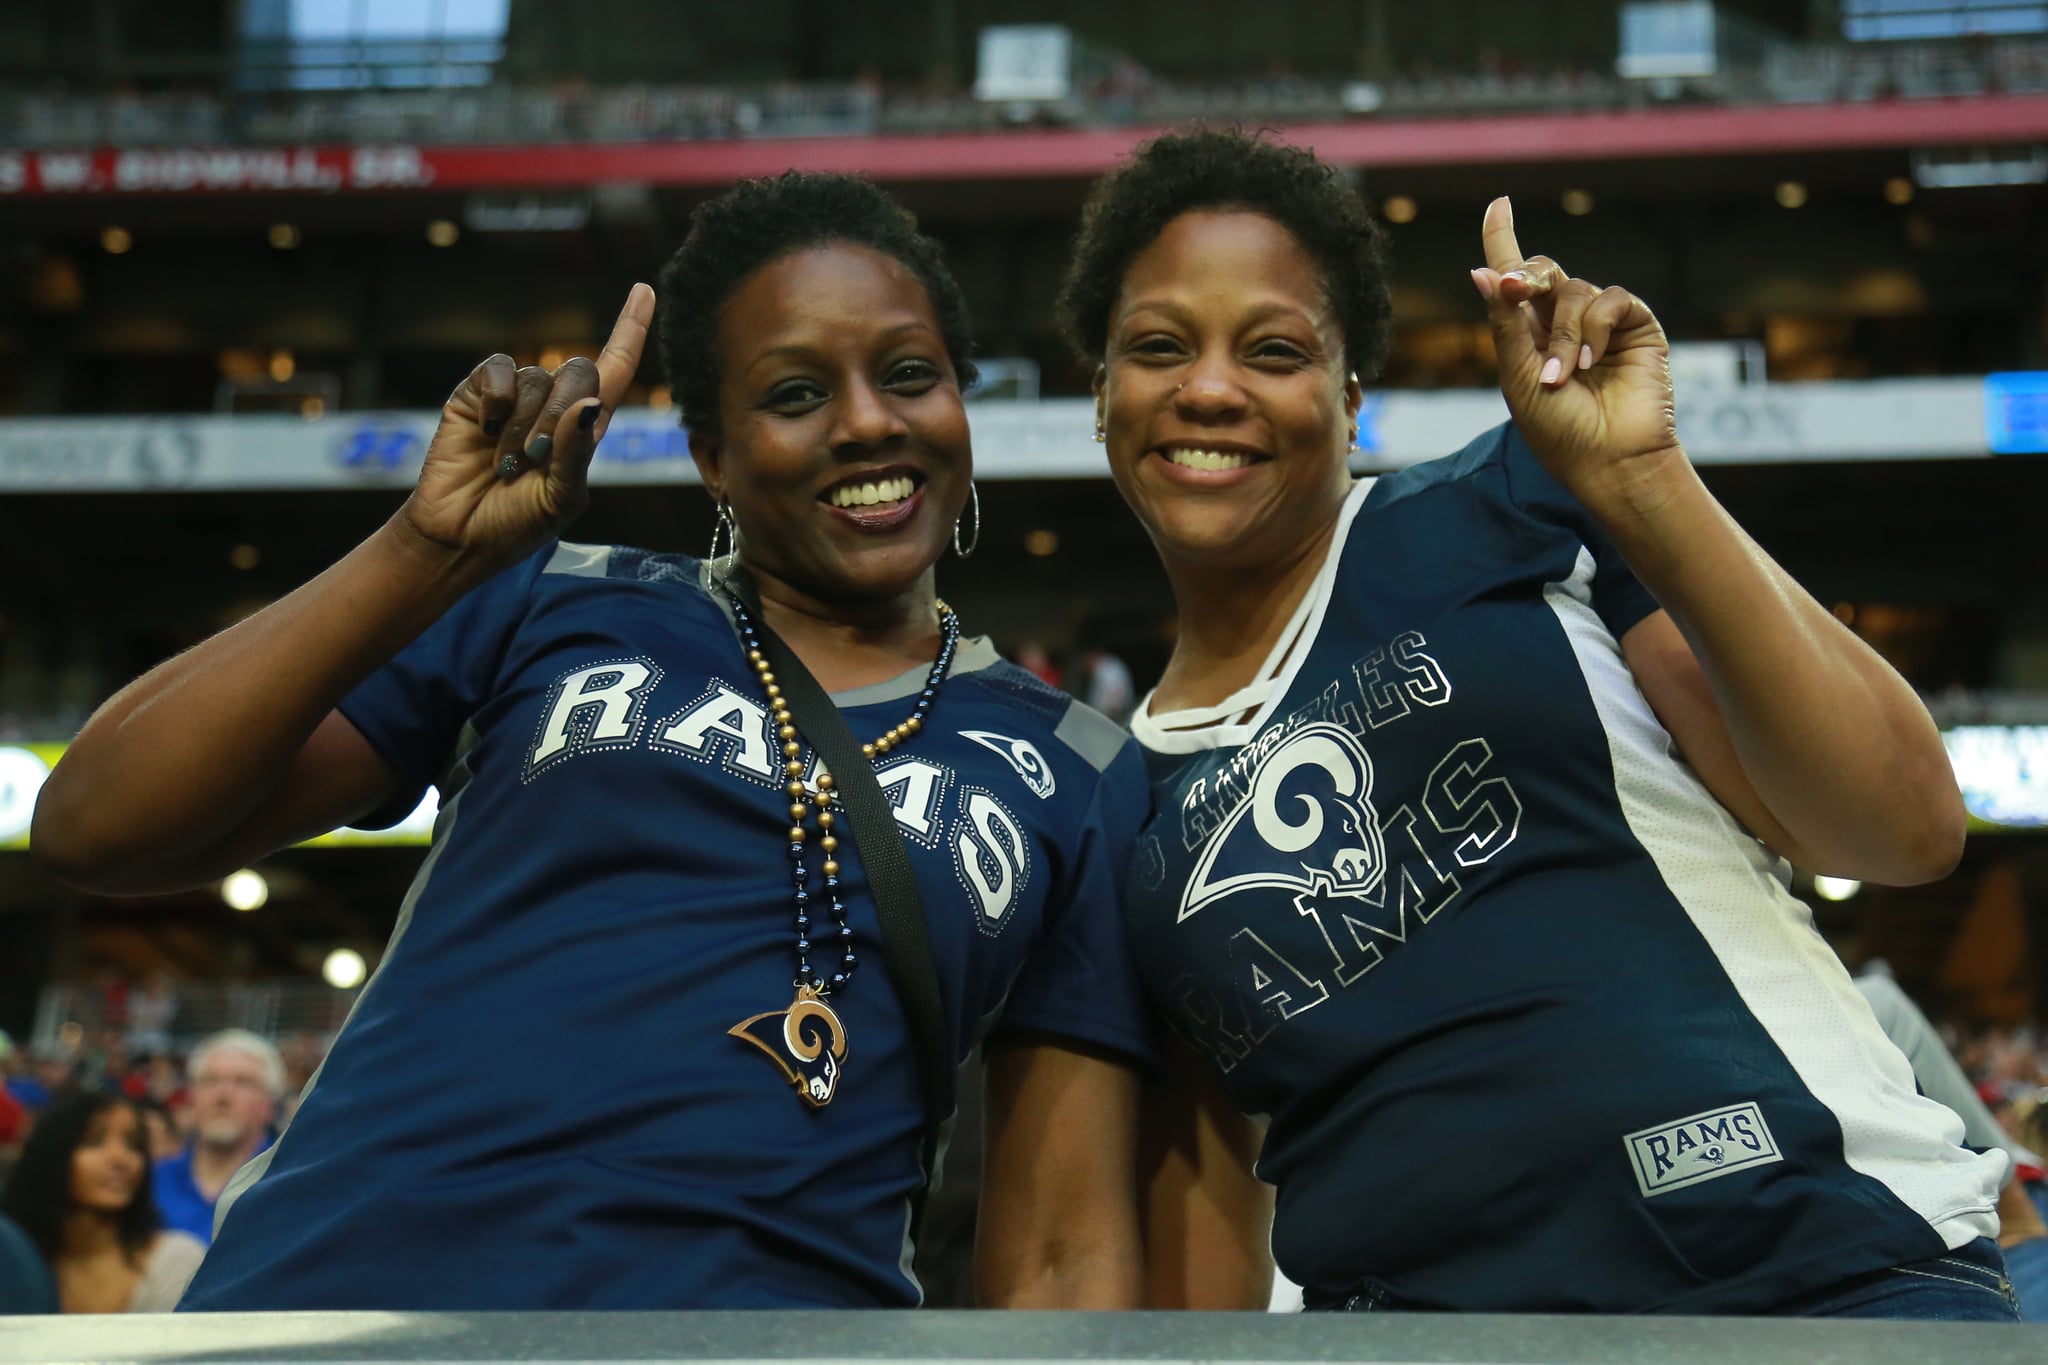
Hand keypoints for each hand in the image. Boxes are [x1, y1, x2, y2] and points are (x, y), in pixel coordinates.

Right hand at [396, 283, 655, 568]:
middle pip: (581, 369)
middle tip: (537, 458)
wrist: (459, 537)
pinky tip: (487, 432)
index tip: (645, 290)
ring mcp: (515, 397)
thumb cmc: (516, 524)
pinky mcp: (477, 394)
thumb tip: (586, 405)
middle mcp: (553, 405)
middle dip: (563, 415)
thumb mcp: (560, 500)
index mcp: (585, 428)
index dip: (629, 331)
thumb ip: (577, 455)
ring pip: (538, 377)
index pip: (615, 370)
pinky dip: (498, 401)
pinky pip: (500, 371)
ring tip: (507, 463)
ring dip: (525, 425)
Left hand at [1472, 198, 1680, 508]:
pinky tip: (1592, 361)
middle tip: (1516, 290)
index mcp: (1527, 334)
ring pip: (1574, 289)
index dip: (1504, 239)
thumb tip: (1482, 271)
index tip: (1498, 203)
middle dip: (1527, 278)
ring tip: (1562, 377)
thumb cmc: (1558, 430)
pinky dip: (1595, 327)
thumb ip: (1504, 324)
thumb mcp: (1518, 376)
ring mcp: (1600, 322)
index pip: (1514, 278)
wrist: (1608, 460)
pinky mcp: (1634, 325)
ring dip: (1563, 333)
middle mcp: (1562, 322)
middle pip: (1542, 271)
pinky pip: (1610, 299)